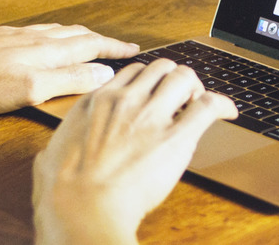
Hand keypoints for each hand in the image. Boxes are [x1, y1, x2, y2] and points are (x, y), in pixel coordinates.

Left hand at [0, 24, 139, 115]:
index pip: (92, 45)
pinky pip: (41, 32)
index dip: (115, 49)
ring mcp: (18, 36)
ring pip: (60, 32)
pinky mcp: (1, 39)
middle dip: (103, 41)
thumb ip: (69, 79)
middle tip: (121, 48)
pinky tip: (49, 42)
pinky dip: (58, 36)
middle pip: (79, 35)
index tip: (135, 51)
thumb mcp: (29, 90)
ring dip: (82, 37)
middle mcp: (37, 38)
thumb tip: (104, 74)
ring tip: (93, 42)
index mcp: (48, 50)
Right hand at [32, 59, 237, 243]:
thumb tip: (52, 154)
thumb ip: (58, 148)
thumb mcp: (50, 157)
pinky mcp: (176, 137)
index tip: (156, 94)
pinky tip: (228, 111)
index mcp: (97, 101)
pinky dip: (222, 103)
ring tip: (199, 106)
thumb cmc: (63, 191)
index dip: (150, 82)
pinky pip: (209, 105)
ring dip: (196, 88)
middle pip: (162, 67)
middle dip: (175, 79)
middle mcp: (126, 100)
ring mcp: (151, 115)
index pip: (133, 72)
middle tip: (181, 99)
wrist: (82, 210)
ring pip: (184, 76)